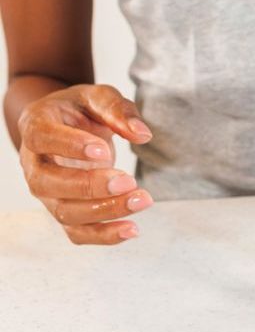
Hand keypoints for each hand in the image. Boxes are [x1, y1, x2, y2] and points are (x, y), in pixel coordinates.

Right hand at [17, 84, 153, 244]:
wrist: (68, 125)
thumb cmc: (81, 110)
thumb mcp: (98, 96)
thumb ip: (118, 110)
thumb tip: (143, 134)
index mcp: (37, 126)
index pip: (43, 139)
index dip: (71, 147)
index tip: (103, 151)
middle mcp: (34, 163)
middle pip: (49, 183)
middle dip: (90, 186)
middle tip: (129, 181)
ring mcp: (47, 192)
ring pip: (65, 212)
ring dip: (105, 211)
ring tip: (142, 200)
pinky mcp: (64, 209)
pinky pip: (77, 232)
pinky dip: (104, 236)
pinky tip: (132, 229)